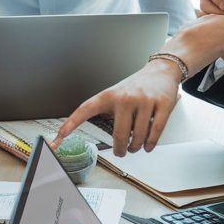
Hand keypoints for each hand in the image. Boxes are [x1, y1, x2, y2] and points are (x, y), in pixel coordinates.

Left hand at [53, 60, 181, 156]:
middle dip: (120, 149)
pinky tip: (147, 146)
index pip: (86, 109)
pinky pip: (155, 131)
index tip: (60, 135)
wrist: (161, 71)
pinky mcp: (163, 104)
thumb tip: (107, 140)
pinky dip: (150, 144)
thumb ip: (109, 114)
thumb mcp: (117, 94)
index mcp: (109, 95)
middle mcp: (125, 97)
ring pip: (139, 136)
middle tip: (120, 152)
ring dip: (136, 147)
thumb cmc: (136, 87)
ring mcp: (144, 100)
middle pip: (119, 134)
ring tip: (134, 147)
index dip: (72, 122)